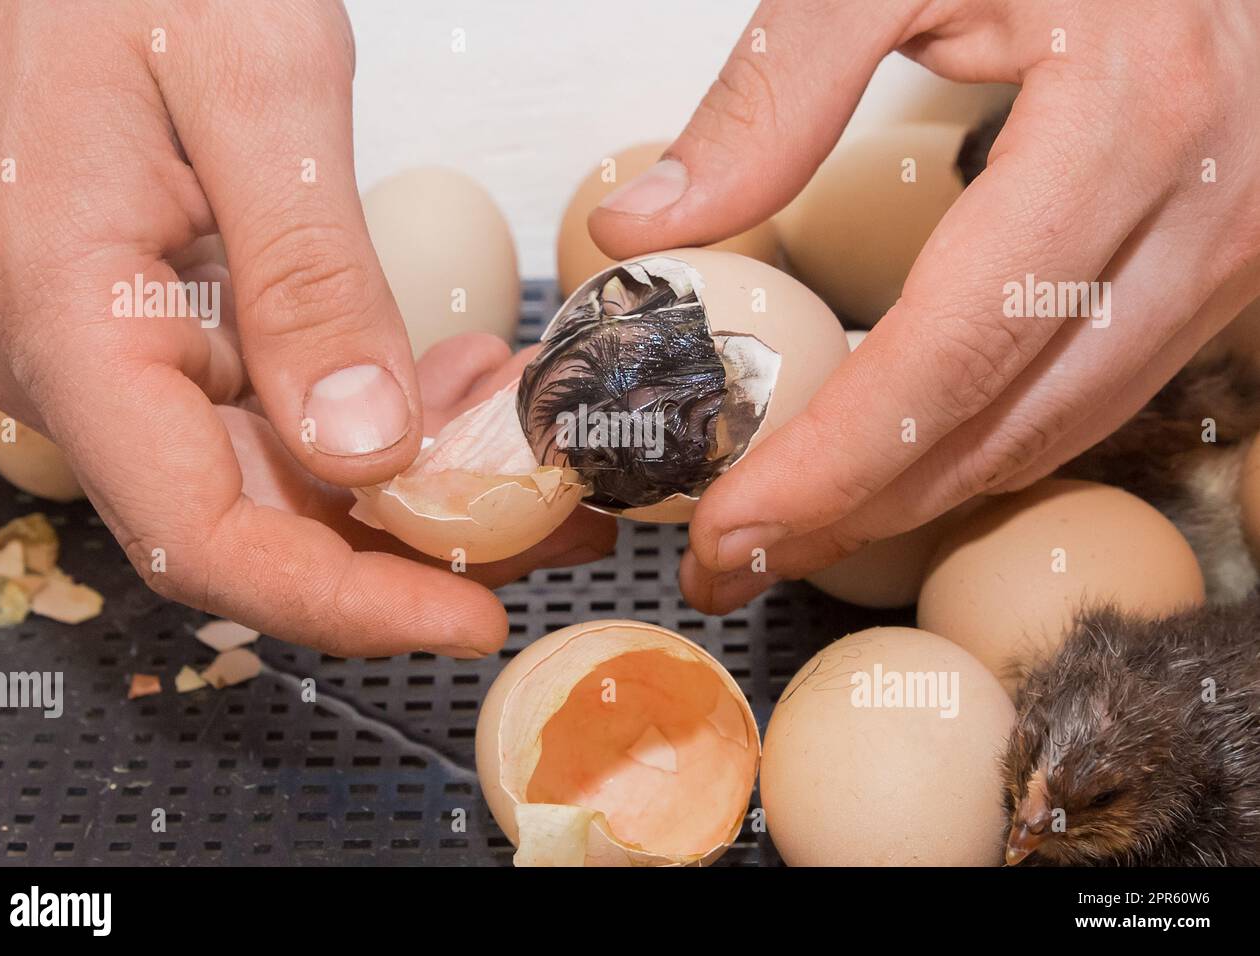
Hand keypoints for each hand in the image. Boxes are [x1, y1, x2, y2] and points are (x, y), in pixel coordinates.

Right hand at [0, 1, 613, 655]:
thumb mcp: (247, 81)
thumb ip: (304, 273)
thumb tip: (364, 446)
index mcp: (68, 316)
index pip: (202, 536)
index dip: (342, 603)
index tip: (466, 616)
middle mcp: (73, 359)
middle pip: (251, 520)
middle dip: (411, 549)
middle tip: (550, 527)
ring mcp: (107, 344)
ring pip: (271, 471)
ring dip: (408, 484)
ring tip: (535, 462)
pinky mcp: (151, 318)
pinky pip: (263, 404)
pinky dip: (371, 413)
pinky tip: (456, 389)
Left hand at [588, 0, 1259, 612]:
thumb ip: (777, 88)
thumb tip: (646, 224)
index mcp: (1128, 118)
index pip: (956, 347)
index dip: (838, 460)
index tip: (735, 523)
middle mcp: (1204, 208)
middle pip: (1005, 423)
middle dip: (859, 515)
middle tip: (737, 561)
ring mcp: (1227, 249)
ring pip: (1055, 431)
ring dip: (916, 501)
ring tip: (795, 533)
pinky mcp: (1215, 264)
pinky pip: (1089, 394)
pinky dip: (982, 445)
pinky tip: (896, 465)